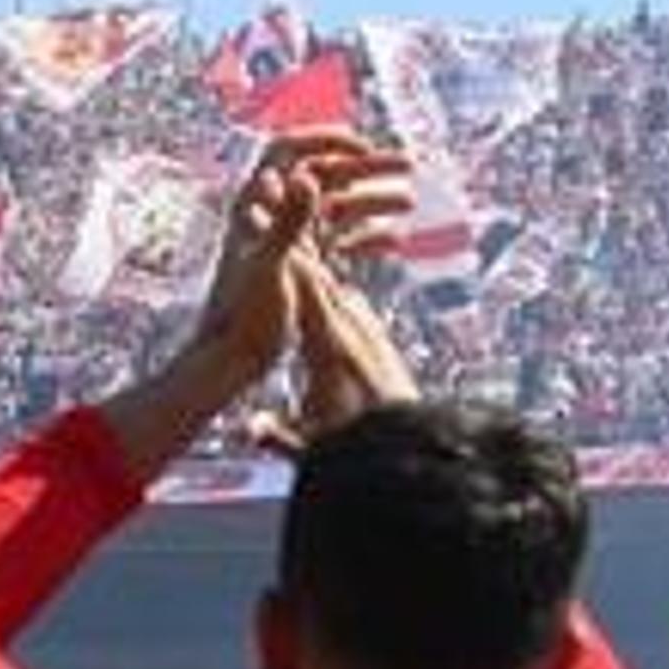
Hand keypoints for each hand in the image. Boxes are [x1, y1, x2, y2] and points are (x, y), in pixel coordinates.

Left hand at [186, 133, 408, 389]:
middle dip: (365, 167)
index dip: (325, 139)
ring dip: (372, 199)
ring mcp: (286, 241)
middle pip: (321, 175)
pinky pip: (336, 241)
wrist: (232, 360)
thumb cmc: (246, 316)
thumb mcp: (273, 265)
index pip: (287, 149)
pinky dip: (364, 236)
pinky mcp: (299, 267)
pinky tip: (396, 242)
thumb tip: (308, 174)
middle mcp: (270, 216)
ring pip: (334, 207)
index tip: (363, 144)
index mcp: (256, 205)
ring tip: (411, 202)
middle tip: (407, 166)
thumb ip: (290, 219)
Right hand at [267, 242, 420, 449]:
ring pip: (338, 287)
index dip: (284, 260)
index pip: (304, 294)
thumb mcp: (315, 446)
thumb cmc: (361, 447)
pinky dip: (335, 290)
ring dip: (314, 266)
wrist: (419, 448)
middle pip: (319, 279)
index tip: (267, 234)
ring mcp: (371, 336)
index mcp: (331, 351)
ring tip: (291, 243)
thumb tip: (250, 429)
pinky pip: (354, 305)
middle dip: (294, 248)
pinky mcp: (381, 344)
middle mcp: (354, 334)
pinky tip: (326, 287)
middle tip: (274, 220)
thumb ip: (280, 435)